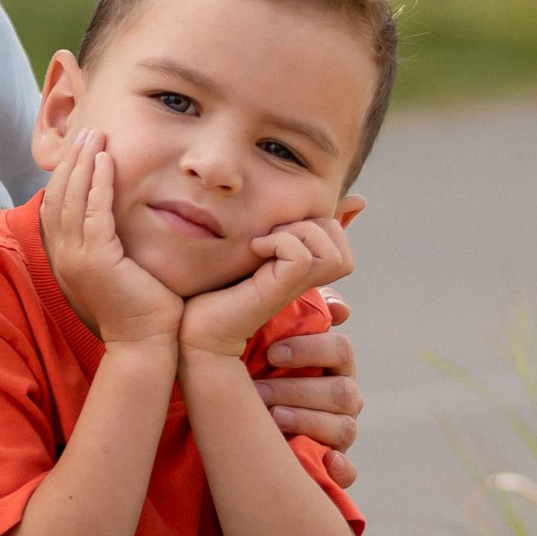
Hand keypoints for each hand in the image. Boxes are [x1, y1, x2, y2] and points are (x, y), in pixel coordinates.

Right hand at [39, 126, 181, 356]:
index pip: (58, 204)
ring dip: (83, 164)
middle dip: (72, 160)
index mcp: (66, 256)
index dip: (67, 172)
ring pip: (72, 199)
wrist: (147, 342)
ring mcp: (76, 258)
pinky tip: (106, 162)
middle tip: (87, 130)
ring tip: (95, 136)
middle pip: (59, 195)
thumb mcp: (119, 266)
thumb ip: (111, 240)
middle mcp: (64, 256)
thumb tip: (116, 216)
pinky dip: (97, 184)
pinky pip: (93, 213)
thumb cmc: (141, 305)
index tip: (83, 146)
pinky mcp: (96, 260)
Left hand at [179, 213, 354, 367]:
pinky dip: (281, 241)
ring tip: (266, 241)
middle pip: (343, 253)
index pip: (340, 249)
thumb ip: (276, 233)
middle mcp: (306, 288)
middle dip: (315, 226)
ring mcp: (295, 293)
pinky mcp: (276, 294)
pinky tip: (255, 248)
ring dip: (301, 232)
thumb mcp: (252, 250)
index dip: (330, 224)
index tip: (298, 221)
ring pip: (335, 256)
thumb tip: (318, 210)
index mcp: (304, 276)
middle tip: (274, 233)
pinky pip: (302, 258)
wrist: (193, 325)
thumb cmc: (215, 288)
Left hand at [253, 298, 359, 484]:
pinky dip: (340, 470)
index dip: (310, 350)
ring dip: (307, 423)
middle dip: (298, 390)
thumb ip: (296, 314)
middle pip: (342, 391)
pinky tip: (325, 463)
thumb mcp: (265, 338)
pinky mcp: (333, 465)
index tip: (273, 353)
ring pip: (343, 428)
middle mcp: (343, 397)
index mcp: (333, 363)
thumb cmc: (254, 369)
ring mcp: (340, 432)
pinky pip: (348, 472)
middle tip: (259, 390)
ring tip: (272, 419)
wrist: (237, 420)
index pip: (340, 349)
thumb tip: (340, 307)